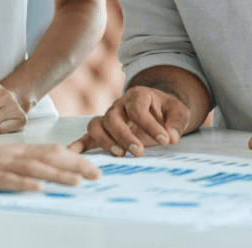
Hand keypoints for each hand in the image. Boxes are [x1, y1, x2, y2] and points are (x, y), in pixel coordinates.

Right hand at [0, 143, 100, 190]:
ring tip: (77, 182)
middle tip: (97, 174)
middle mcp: (7, 155)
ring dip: (56, 176)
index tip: (92, 167)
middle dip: (74, 166)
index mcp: (12, 151)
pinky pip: (5, 180)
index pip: (49, 151)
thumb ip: (13, 168)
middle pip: (47, 157)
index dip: (72, 158)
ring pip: (31, 169)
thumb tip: (39, 179)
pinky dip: (23, 184)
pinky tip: (37, 188)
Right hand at [67, 86, 190, 156]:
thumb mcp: (179, 111)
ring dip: (105, 141)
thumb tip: (172, 136)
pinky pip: (86, 136)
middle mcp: (119, 105)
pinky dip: (78, 145)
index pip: (138, 109)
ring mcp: (108, 117)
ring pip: (97, 125)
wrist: (156, 109)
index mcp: (137, 96)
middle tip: (139, 152)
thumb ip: (177, 122)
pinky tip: (72, 155)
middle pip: (114, 118)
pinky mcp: (102, 131)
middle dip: (125, 136)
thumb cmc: (166, 110)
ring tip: (120, 155)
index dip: (150, 125)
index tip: (165, 140)